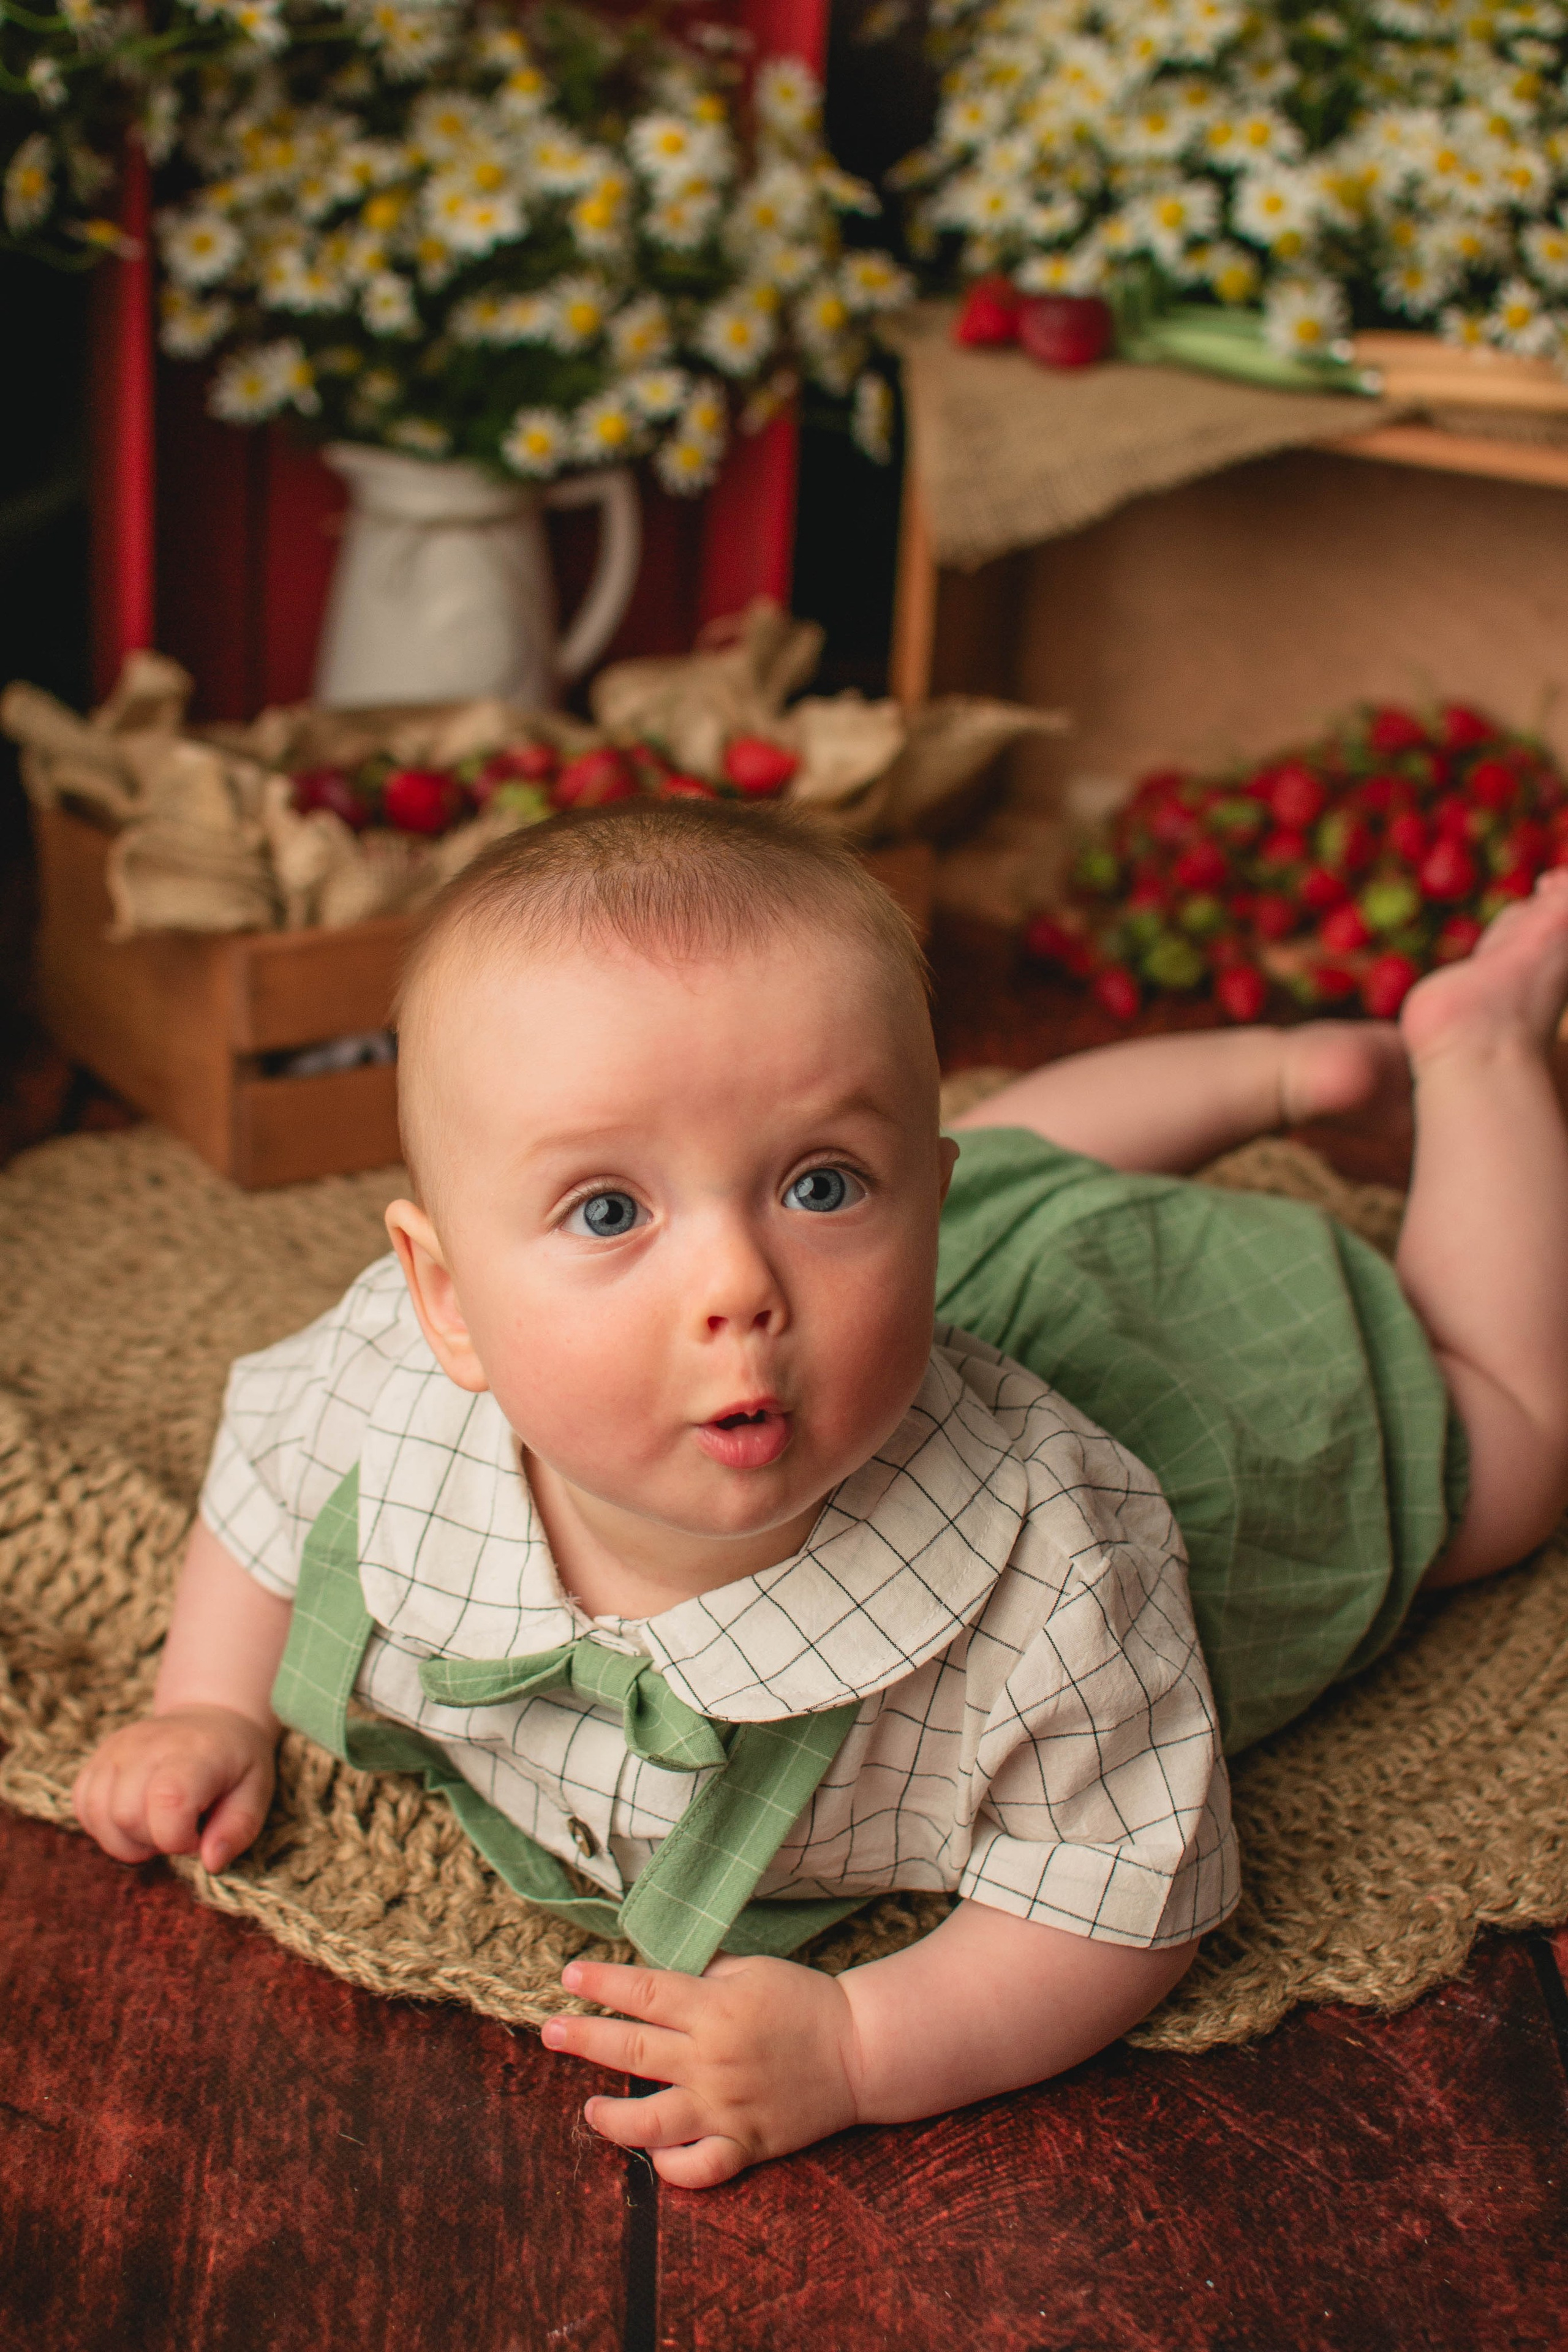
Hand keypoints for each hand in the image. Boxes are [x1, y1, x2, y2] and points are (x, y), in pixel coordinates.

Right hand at [71, 1704, 276, 1875]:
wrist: (211, 1718)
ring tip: (156, 1826)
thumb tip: (210, 1862)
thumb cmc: (236, 1762)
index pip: (167, 1802)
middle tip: (179, 1829)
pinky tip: (132, 1819)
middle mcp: (149, 1745)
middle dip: (153, 1842)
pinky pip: (83, 1806)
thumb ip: (237, 1830)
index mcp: (195, 1753)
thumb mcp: (256, 1792)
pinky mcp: (98, 1757)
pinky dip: (103, 1826)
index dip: (178, 1839)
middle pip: (126, 1816)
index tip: (198, 1835)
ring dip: (125, 1839)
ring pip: (98, 1815)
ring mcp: (117, 1748)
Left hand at [541, 1953, 863, 2187]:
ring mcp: (727, 2107)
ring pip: (653, 2121)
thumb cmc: (803, 2001)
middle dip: (584, 2039)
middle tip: (550, 2031)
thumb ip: (702, 1977)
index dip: (603, 1984)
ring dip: (612, 2117)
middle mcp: (713, 2059)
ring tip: (590, 2110)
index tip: (570, 1977)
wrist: (859, 2048)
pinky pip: (699, 2168)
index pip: (645, 1993)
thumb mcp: (751, 1970)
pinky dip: (672, 2168)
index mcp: (716, 2007)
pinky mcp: (746, 2144)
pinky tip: (652, 2155)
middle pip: (634, 2051)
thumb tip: (653, 1981)